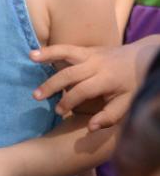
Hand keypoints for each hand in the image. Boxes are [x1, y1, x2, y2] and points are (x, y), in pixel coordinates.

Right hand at [31, 42, 148, 129]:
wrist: (143, 59)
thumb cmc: (133, 85)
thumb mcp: (127, 103)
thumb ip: (109, 116)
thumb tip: (90, 127)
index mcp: (107, 79)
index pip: (82, 90)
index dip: (68, 101)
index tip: (58, 111)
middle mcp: (97, 64)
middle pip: (70, 74)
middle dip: (52, 85)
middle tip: (36, 97)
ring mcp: (91, 54)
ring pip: (67, 53)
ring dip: (48, 55)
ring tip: (31, 58)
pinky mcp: (87, 50)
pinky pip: (67, 48)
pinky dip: (51, 50)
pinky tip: (35, 53)